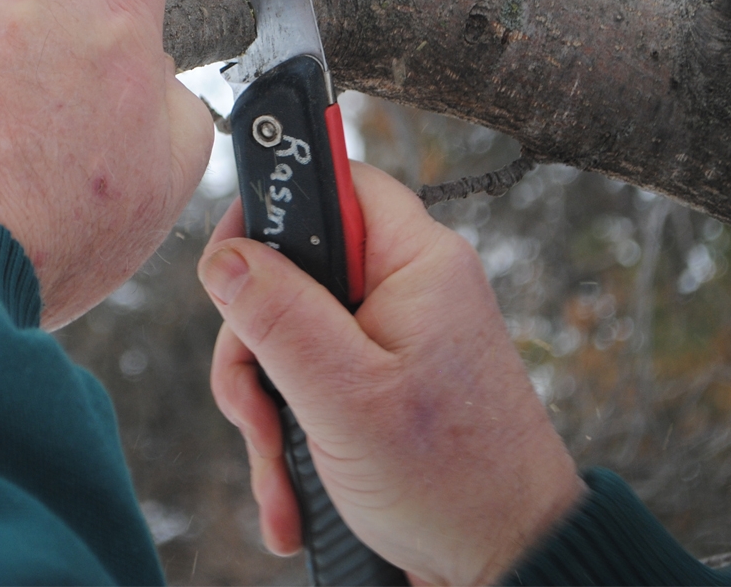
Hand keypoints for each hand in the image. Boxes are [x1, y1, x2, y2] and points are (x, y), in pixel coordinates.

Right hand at [200, 161, 582, 584]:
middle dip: (256, 351)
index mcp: (416, 263)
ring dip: (267, 413)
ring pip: (286, 339)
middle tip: (259, 412)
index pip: (334, 181)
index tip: (228, 265)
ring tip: (285, 478)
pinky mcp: (375, 386)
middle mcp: (403, 291)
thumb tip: (224, 258)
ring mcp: (388, 341)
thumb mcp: (347, 396)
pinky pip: (307, 387)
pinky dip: (290, 439)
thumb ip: (280, 317)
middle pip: (289, 274)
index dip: (273, 208)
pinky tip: (296, 494)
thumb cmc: (455, 483)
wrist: (505, 565)